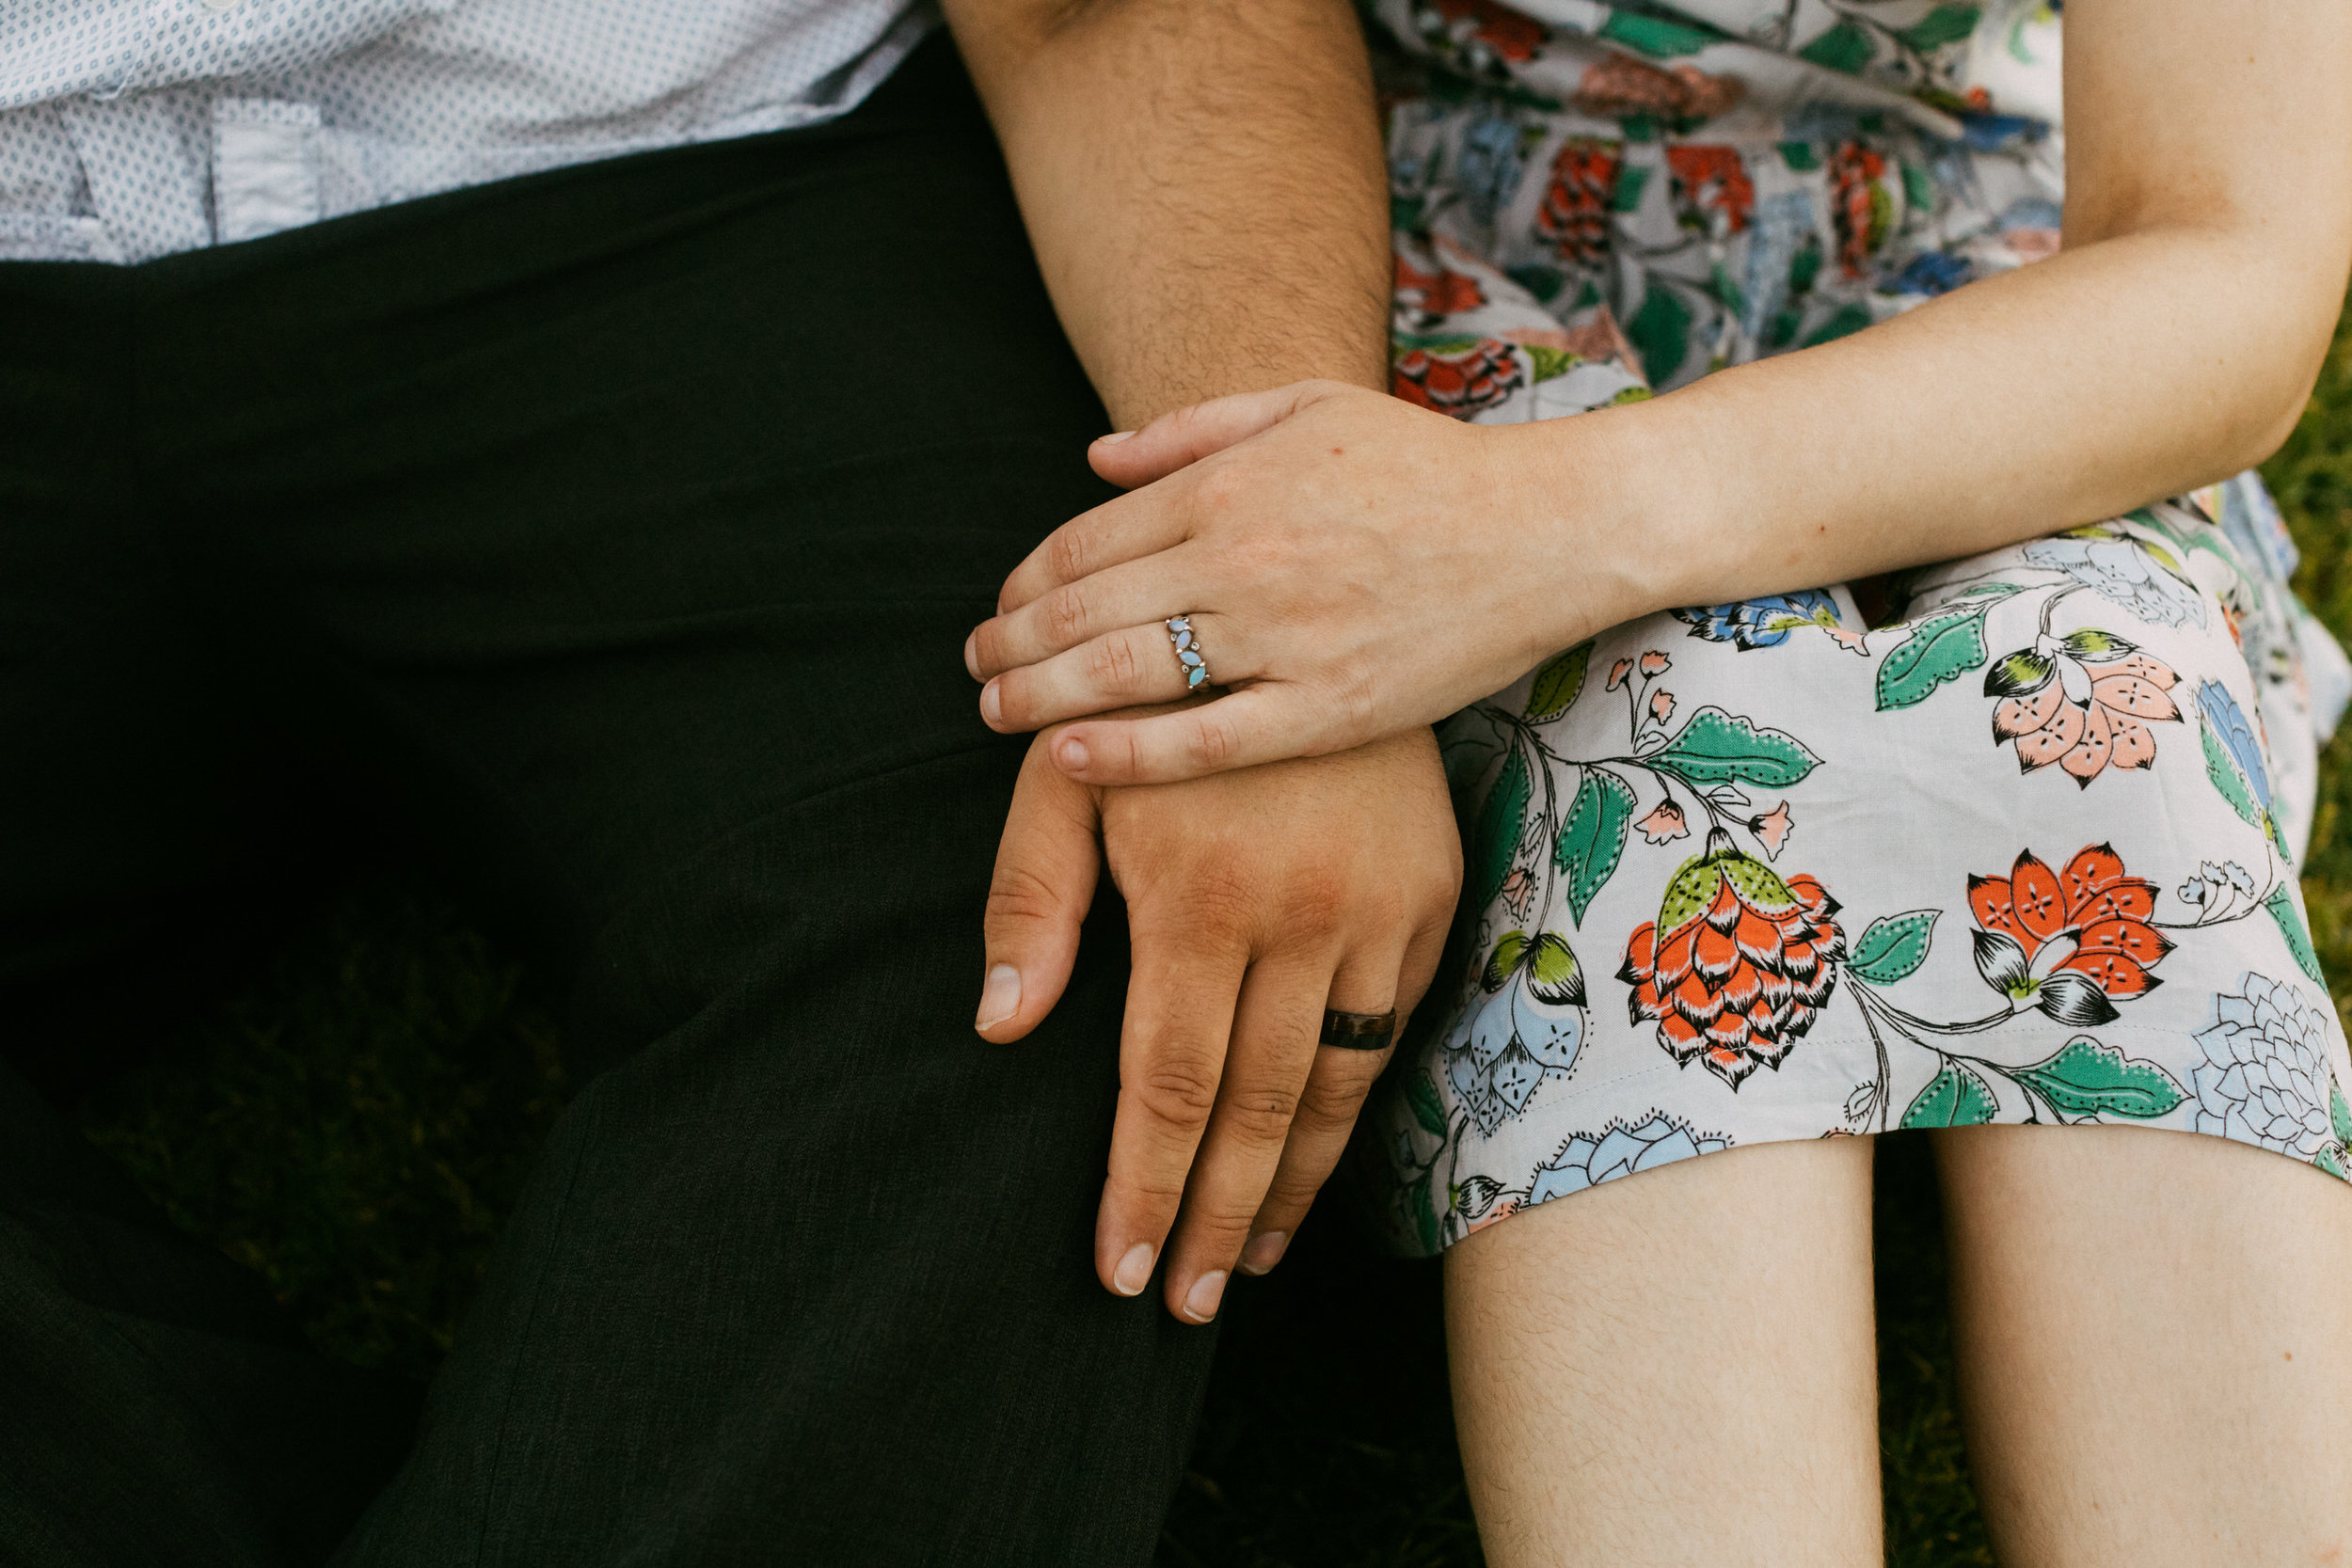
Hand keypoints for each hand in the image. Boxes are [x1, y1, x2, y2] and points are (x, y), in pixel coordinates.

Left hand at [962, 380, 1657, 783]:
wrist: (1547, 528)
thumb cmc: (1426, 466)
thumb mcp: (1307, 408)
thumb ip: (1192, 430)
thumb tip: (1093, 457)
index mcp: (1229, 485)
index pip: (1083, 541)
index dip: (1022, 584)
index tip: (998, 612)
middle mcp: (1242, 558)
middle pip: (1084, 610)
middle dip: (1009, 645)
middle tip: (973, 671)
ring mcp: (1285, 636)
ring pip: (1126, 674)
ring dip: (1039, 696)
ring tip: (997, 714)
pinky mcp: (1330, 707)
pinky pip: (1206, 740)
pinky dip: (1127, 751)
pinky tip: (1069, 757)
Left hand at [978, 718, 1459, 1321]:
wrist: (1307, 605)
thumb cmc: (1158, 700)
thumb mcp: (1064, 774)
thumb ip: (1028, 900)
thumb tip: (1002, 1029)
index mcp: (1199, 895)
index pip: (1169, 1083)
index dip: (1145, 1188)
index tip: (1121, 1269)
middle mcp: (1300, 916)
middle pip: (1255, 1111)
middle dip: (1216, 1221)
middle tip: (1185, 1305)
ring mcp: (1379, 910)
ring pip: (1336, 1089)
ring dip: (1292, 1191)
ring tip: (1251, 1265)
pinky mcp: (1430, 898)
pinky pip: (1393, 1032)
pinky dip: (1355, 1113)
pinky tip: (1317, 1163)